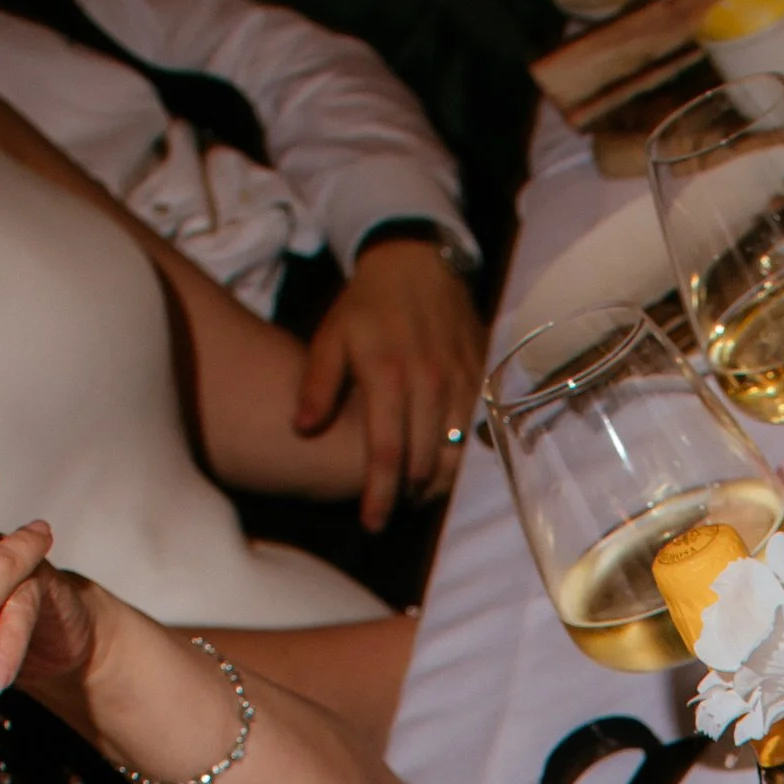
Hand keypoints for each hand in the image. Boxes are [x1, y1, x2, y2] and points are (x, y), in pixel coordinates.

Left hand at [292, 237, 482, 531]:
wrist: (418, 261)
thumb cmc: (367, 303)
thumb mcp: (332, 335)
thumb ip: (317, 383)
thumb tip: (301, 428)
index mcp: (388, 376)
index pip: (386, 453)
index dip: (379, 493)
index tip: (371, 521)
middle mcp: (430, 384)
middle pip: (423, 463)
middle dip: (406, 495)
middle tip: (389, 510)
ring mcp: (460, 383)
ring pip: (455, 454)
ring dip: (435, 483)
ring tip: (414, 495)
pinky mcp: (482, 380)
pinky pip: (476, 434)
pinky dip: (460, 458)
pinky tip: (443, 466)